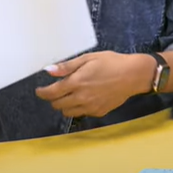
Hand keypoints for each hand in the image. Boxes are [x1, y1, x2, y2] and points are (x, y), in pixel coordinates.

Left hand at [35, 51, 150, 117]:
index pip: (51, 93)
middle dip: (53, 98)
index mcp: (76, 82)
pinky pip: (82, 113)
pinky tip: (86, 98)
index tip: (40, 90)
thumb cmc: (112, 62)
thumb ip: (67, 66)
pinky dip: (79, 107)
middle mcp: (81, 97)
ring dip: (65, 105)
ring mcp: (90, 107)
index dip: (42, 93)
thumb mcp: (88, 58)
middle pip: (57, 105)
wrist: (133, 75)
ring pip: (68, 112)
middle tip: (57, 90)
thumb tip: (49, 71)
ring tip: (71, 95)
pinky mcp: (99, 112)